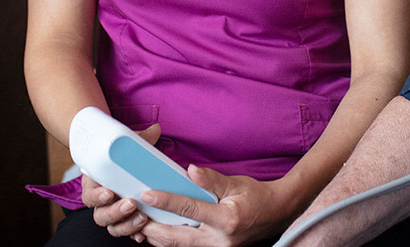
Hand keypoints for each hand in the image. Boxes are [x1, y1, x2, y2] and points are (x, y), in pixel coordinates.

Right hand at [87, 124, 161, 242]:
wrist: (120, 165)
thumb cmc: (121, 155)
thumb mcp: (128, 145)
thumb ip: (140, 138)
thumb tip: (155, 129)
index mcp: (95, 183)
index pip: (89, 195)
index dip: (97, 196)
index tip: (109, 192)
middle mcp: (101, 202)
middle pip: (100, 215)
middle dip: (115, 212)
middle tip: (131, 203)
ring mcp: (112, 212)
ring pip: (112, 226)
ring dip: (126, 224)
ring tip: (142, 218)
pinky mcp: (125, 220)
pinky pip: (125, 231)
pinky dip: (133, 234)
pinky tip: (142, 234)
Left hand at [138, 166, 296, 246]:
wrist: (276, 214)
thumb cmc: (256, 196)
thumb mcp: (236, 183)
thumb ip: (212, 179)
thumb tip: (190, 170)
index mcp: (227, 219)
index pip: (189, 210)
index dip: (166, 202)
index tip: (147, 194)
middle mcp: (219, 239)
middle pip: (176, 237)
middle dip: (151, 228)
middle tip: (133, 214)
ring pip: (177, 246)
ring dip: (155, 237)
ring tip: (138, 223)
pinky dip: (167, 241)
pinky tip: (155, 231)